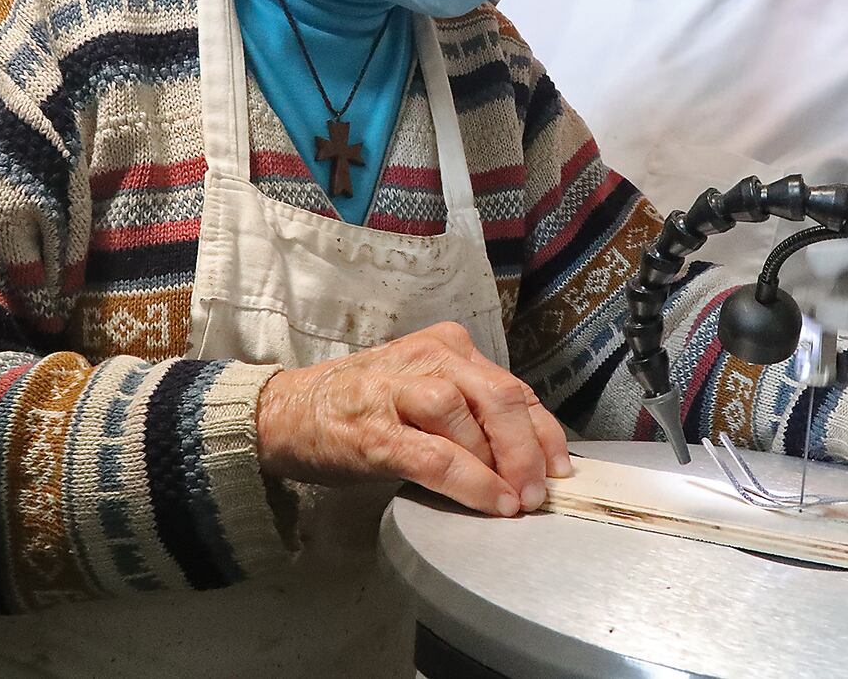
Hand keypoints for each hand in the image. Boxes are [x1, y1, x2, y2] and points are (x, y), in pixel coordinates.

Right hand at [255, 321, 571, 516]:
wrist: (285, 412)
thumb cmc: (363, 407)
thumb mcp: (425, 394)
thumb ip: (472, 414)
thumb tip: (528, 456)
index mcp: (448, 346)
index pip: (513, 386)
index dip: (544, 431)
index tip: (562, 468)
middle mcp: (430, 358)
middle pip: (500, 397)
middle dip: (529, 447)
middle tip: (542, 489)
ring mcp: (399, 389)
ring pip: (469, 417)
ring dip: (500, 463)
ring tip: (515, 500)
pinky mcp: (374, 428)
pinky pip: (435, 455)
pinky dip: (469, 480)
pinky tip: (489, 501)